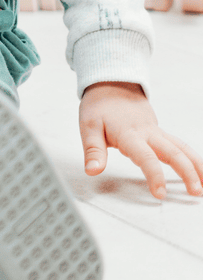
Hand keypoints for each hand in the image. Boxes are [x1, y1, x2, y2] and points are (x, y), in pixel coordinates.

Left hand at [78, 81, 202, 197]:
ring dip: (197, 166)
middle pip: (173, 153)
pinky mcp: (161, 133)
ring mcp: (157, 133)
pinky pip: (181, 146)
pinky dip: (193, 159)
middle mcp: (148, 133)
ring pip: (182, 149)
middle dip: (187, 173)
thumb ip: (93, 151)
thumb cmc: (100, 107)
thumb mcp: (88, 126)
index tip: (160, 193)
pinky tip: (201, 172)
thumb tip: (92, 170)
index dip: (154, 176)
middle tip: (195, 192)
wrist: (111, 85)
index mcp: (129, 134)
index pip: (145, 157)